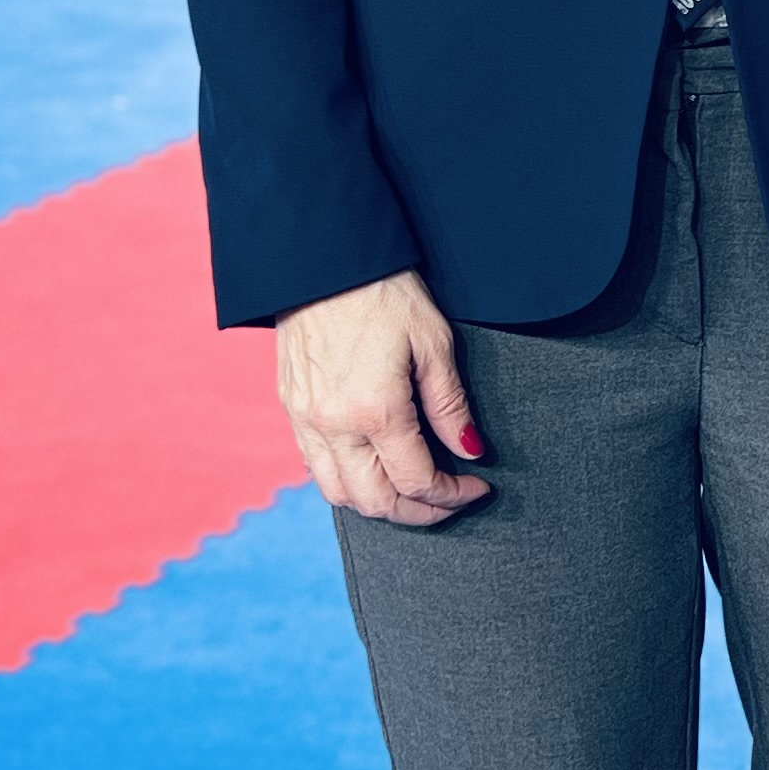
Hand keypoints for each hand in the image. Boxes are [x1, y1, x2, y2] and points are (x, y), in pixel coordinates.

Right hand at [274, 269, 489, 525]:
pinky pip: (315, 466)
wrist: (322, 257)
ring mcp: (305, 419)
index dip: (453, 495)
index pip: (416, 481)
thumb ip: (450, 405)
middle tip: (450, 500)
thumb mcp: (433, 343)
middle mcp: (333, 425)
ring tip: (414, 491)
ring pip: (338, 494)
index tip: (478, 487)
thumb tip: (469, 451)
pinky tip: (374, 466)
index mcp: (375, 410)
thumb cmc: (384, 291)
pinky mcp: (290, 407)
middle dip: (419, 512)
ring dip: (379, 503)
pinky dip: (347, 480)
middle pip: (375, 502)